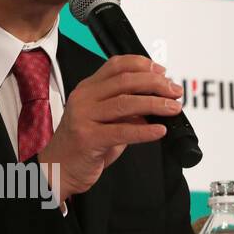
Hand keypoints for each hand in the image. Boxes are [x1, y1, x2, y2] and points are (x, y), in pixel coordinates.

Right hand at [37, 55, 182, 203]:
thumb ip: (127, 111)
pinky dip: (145, 131)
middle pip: (124, 81)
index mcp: (88, 89)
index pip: (116, 65)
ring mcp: (83, 117)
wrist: (59, 168)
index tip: (163, 72)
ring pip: (125, 103)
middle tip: (174, 91)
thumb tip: (157, 103)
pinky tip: (159, 131)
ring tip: (173, 108)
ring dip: (155, 104)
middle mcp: (84, 98)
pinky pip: (122, 131)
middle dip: (155, 83)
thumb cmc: (84, 144)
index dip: (142, 65)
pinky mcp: (87, 138)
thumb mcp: (105, 121)